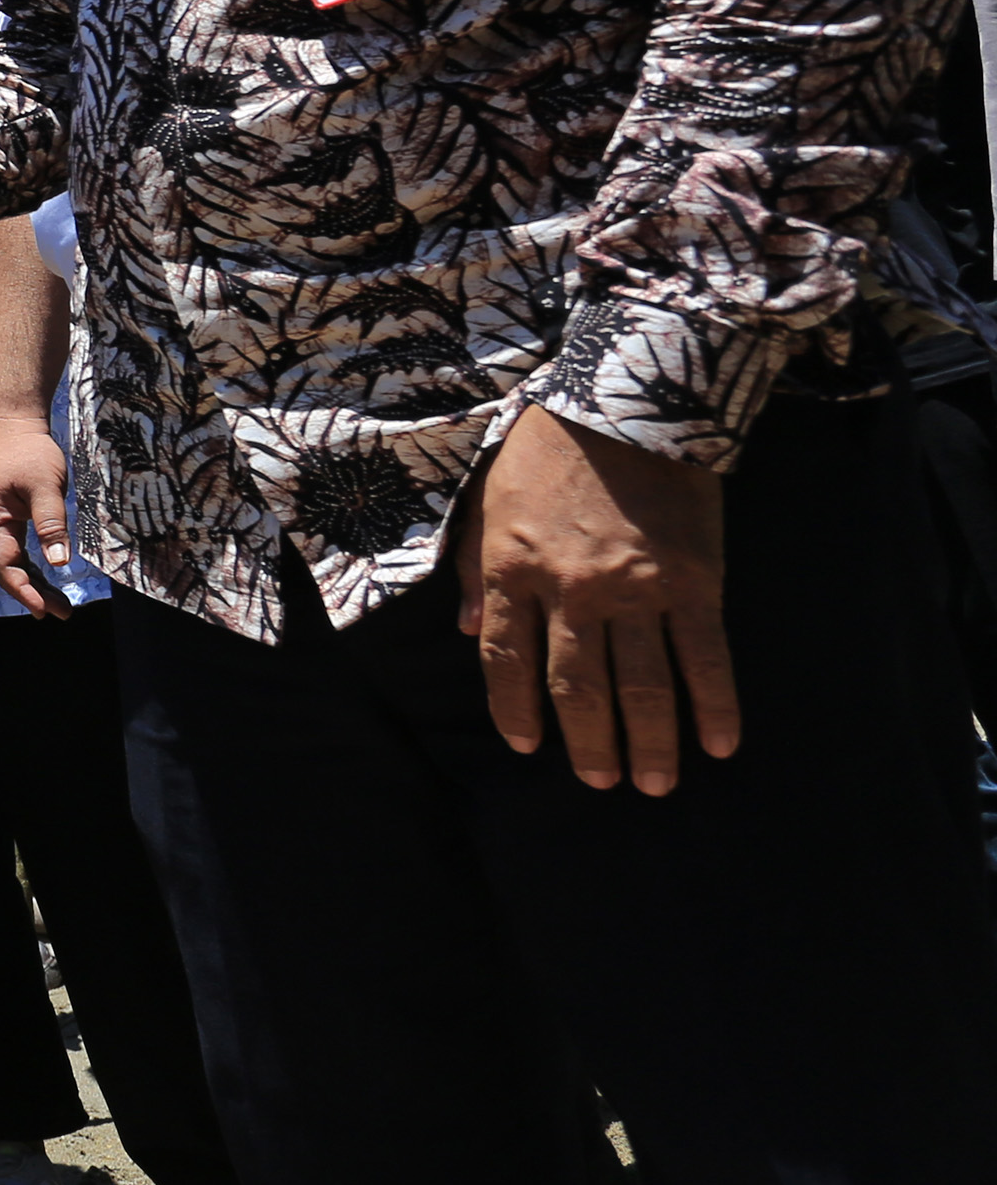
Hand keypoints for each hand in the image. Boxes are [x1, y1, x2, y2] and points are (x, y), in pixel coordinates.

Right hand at [0, 406, 77, 618]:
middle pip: (9, 568)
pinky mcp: (10, 511)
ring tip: (58, 603)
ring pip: (14, 559)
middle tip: (62, 613)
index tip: (44, 611)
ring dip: (35, 581)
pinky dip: (33, 564)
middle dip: (33, 593)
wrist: (14, 420)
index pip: (6, 566)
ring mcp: (0, 518)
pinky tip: (48, 573)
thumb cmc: (29, 450)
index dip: (24, 591)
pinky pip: (19, 546)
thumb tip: (58, 561)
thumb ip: (50, 523)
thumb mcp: (44, 486)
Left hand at [458, 402, 736, 793]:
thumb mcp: (486, 501)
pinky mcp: (695, 582)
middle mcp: (571, 590)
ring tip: (654, 784)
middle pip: (577, 686)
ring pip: (643, 686)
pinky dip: (715, 706)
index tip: (528, 747)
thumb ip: (472, 569)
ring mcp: (636, 590)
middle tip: (602, 783)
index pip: (505, 660)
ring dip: (650, 742)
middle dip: (589, 742)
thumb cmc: (546, 447)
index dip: (515, 709)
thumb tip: (464, 631)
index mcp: (511, 569)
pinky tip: (720, 745)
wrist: (627, 400)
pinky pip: (706, 658)